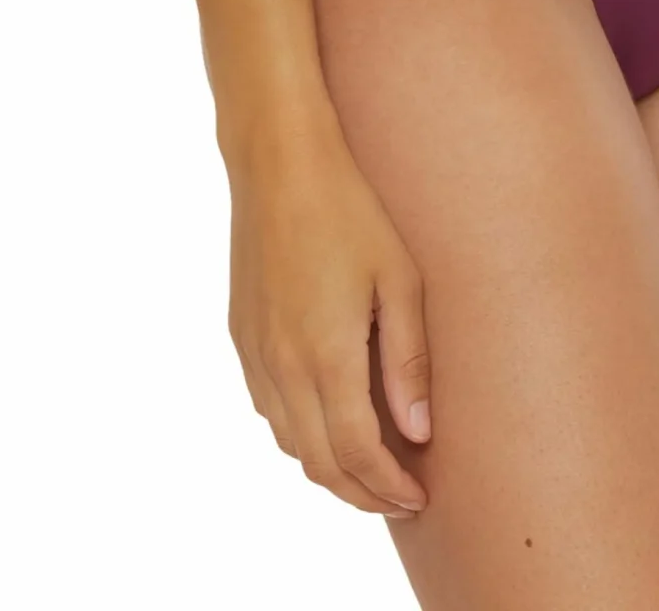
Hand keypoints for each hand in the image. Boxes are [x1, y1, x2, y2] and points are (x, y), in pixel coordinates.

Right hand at [227, 118, 432, 518]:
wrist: (279, 161)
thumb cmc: (350, 208)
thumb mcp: (400, 277)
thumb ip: (408, 360)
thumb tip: (418, 432)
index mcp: (326, 355)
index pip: (357, 454)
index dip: (388, 486)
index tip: (418, 496)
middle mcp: (283, 366)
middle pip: (319, 463)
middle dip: (360, 493)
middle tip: (398, 497)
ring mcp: (256, 353)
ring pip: (288, 442)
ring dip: (327, 467)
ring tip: (369, 466)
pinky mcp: (240, 335)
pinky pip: (267, 408)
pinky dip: (297, 433)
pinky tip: (326, 419)